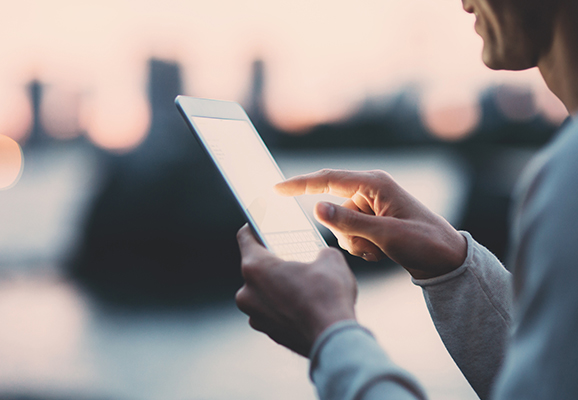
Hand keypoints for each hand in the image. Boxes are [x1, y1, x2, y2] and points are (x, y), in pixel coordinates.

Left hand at [235, 224, 356, 356]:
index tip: (263, 224)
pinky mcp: (268, 332)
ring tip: (302, 280)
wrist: (335, 339)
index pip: (245, 237)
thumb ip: (317, 251)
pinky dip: (283, 304)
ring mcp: (255, 315)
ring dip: (278, 284)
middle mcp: (247, 292)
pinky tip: (305, 301)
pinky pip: (272, 310)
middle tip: (292, 254)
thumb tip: (320, 256)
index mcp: (255, 267)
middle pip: (255, 266)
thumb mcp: (329, 258)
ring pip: (263, 291)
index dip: (256, 226)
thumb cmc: (328, 296)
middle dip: (273, 259)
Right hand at [275, 169, 466, 279]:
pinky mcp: (372, 220)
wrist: (445, 260)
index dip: (299, 184)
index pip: (328, 180)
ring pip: (340, 225)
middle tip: (370, 244)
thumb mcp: (385, 234)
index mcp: (374, 184)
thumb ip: (348, 221)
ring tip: (380, 249)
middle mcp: (370, 191)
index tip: (276, 188)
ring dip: (354, 241)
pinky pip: (350, 233)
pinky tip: (381, 251)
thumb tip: (315, 207)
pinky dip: (360, 245)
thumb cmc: (423, 242)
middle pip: (334, 208)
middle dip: (345, 230)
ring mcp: (371, 206)